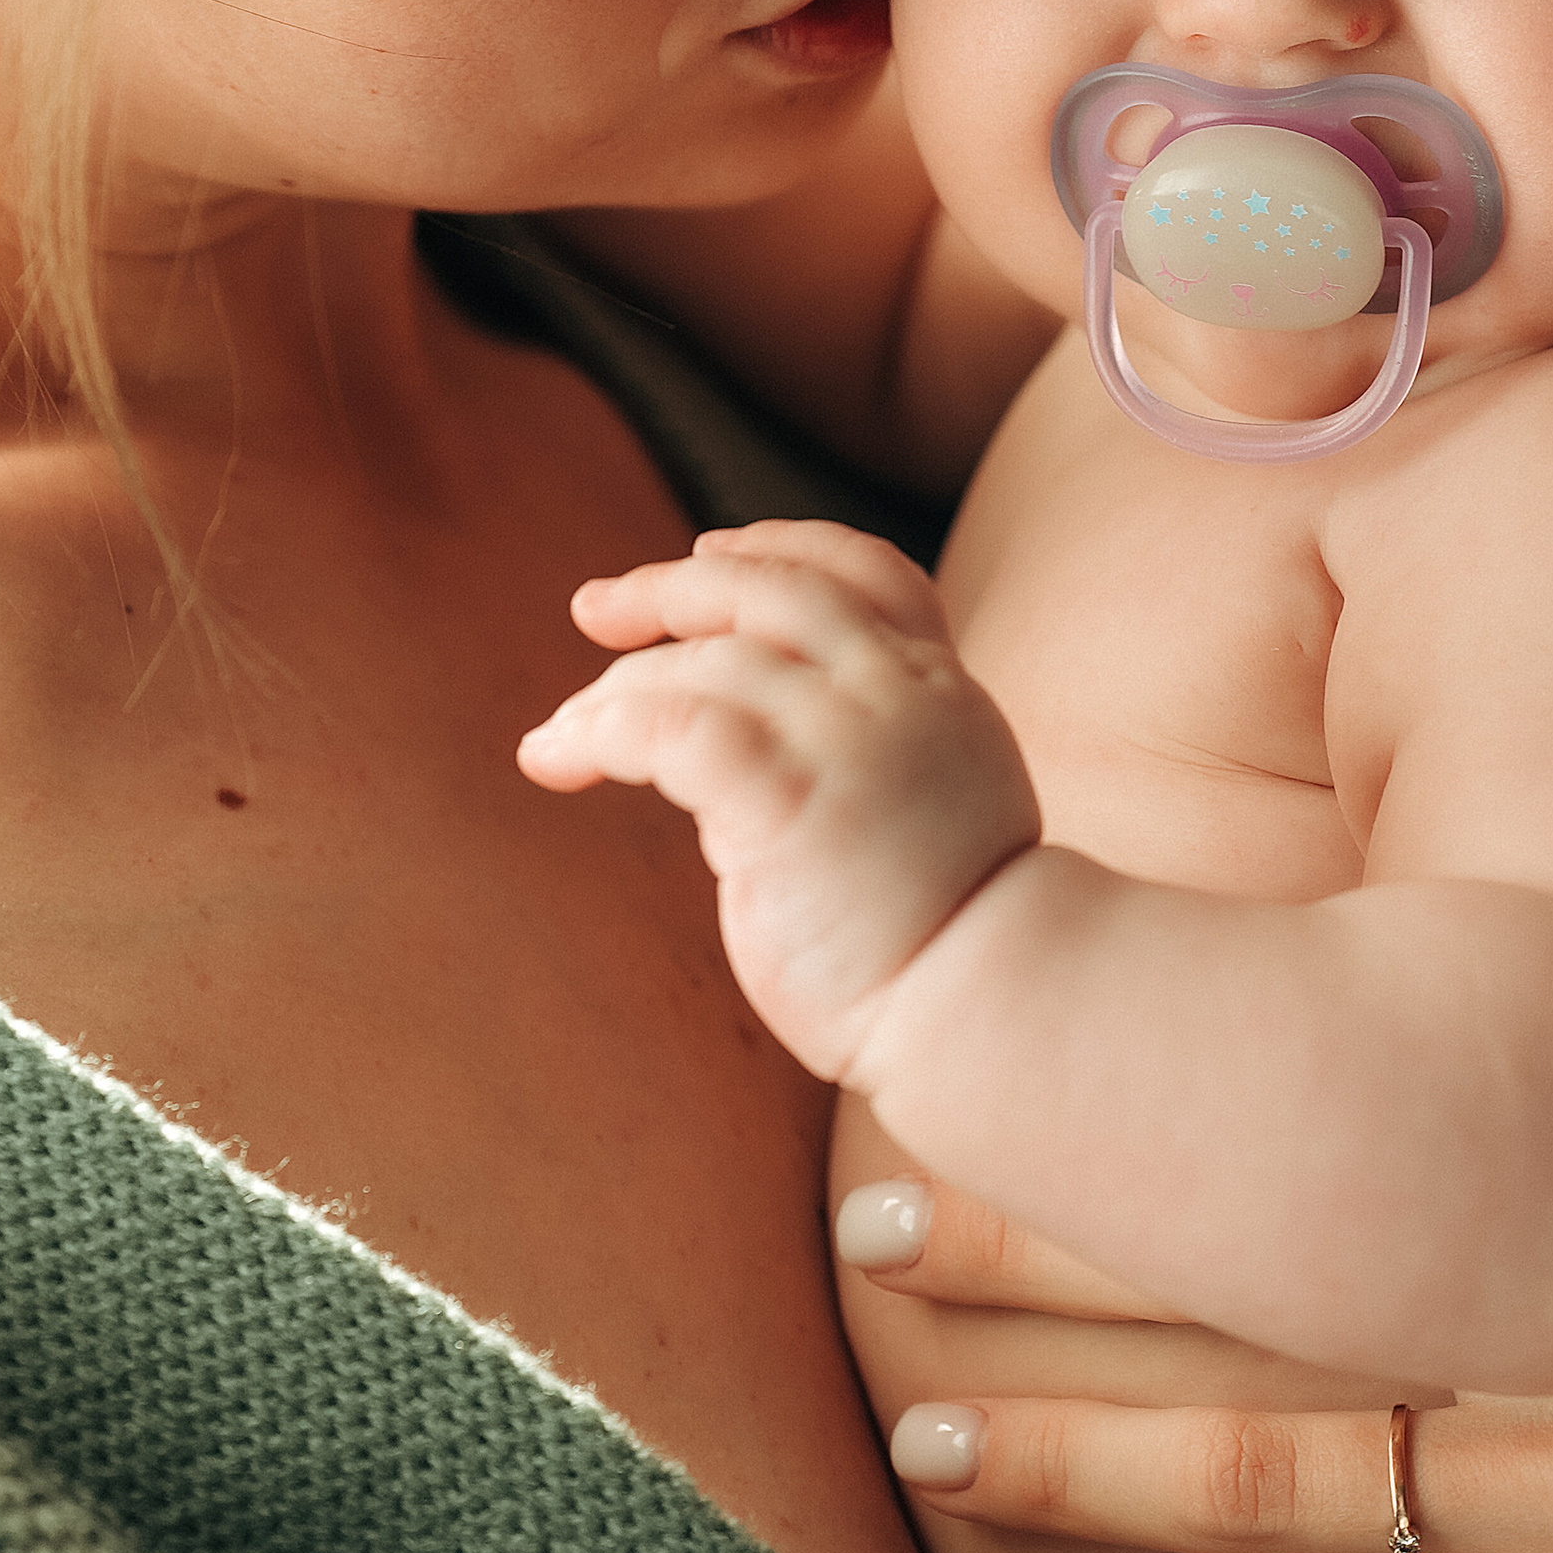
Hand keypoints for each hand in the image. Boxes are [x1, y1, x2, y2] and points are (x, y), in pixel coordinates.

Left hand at [517, 519, 1039, 1081]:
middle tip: (592, 611)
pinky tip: (559, 762)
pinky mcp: (788, 800)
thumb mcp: (930, 805)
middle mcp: (897, 693)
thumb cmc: (954, 937)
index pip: (864, 571)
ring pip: (704, 663)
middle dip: (667, 589)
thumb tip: (752, 750)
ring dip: (607, 693)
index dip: (776, 547)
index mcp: (939, 691)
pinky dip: (599, 733)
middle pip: (769, 591)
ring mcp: (846, 739)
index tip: (703, 552)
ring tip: (556, 741)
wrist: (996, 1006)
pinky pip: (671, 727)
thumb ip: (862, 755)